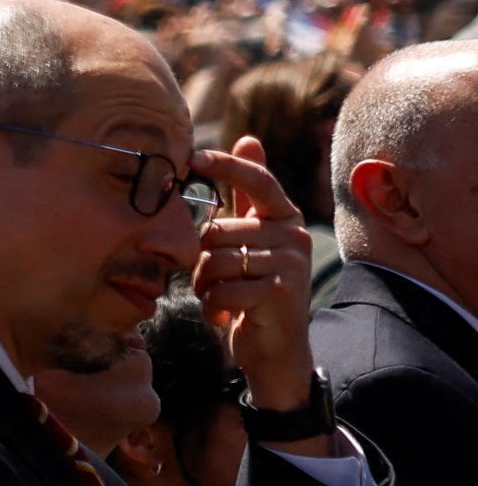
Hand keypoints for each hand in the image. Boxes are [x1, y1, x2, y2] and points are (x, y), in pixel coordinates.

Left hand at [196, 139, 325, 419]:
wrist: (274, 348)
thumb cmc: (251, 288)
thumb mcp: (247, 239)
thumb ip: (245, 195)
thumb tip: (248, 138)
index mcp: (284, 217)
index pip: (256, 180)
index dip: (226, 166)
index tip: (191, 157)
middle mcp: (294, 234)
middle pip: (217, 231)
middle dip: (199, 260)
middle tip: (210, 281)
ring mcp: (291, 263)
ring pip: (215, 260)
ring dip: (204, 285)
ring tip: (219, 297)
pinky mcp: (281, 292)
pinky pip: (223, 288)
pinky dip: (213, 305)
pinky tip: (226, 315)